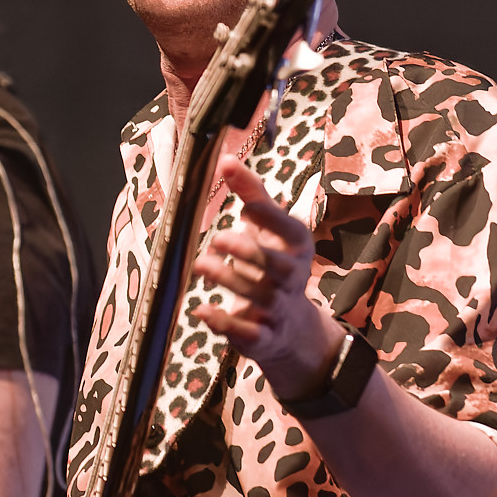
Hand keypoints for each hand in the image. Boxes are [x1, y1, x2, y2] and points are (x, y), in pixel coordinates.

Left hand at [193, 159, 343, 399]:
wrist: (291, 327)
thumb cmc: (272, 263)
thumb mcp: (268, 228)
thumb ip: (250, 194)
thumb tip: (224, 158)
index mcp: (296, 246)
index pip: (288, 229)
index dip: (269, 218)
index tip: (246, 205)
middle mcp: (292, 278)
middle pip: (277, 267)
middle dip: (249, 252)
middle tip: (217, 237)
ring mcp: (279, 309)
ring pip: (258, 296)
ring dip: (228, 279)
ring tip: (200, 264)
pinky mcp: (263, 338)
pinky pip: (247, 333)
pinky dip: (223, 323)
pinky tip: (201, 309)